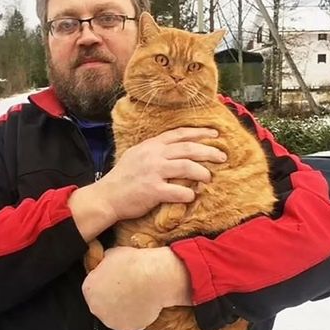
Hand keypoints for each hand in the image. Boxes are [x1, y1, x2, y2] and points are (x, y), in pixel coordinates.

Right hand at [69, 128, 226, 239]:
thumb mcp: (137, 156)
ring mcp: (153, 172)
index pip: (179, 134)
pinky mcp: (153, 191)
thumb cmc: (123, 178)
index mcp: (151, 146)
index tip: (215, 134)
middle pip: (188, 149)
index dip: (199, 133)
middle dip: (209, 151)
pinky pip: (178, 191)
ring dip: (202, 172)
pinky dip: (188, 194)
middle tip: (223, 157)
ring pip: (186, 167)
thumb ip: (156, 151)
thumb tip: (177, 151)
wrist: (106, 196)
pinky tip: (192, 196)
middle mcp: (153, 155)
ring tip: (209, 177)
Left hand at [82, 245, 192, 329]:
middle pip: (102, 304)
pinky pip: (130, 323)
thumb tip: (106, 263)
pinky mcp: (126, 328)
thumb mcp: (112, 254)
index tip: (116, 281)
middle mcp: (95, 307)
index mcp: (89, 288)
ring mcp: (110, 320)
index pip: (93, 288)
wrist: (154, 278)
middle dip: (112, 299)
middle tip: (127, 290)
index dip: (106, 284)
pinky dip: (136, 317)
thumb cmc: (135, 264)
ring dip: (123, 309)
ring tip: (137, 297)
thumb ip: (104, 263)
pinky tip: (144, 305)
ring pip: (115, 316)